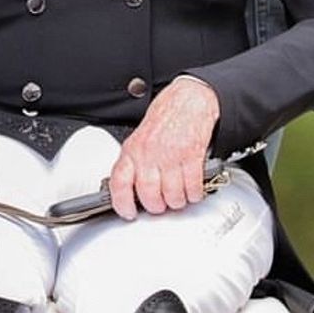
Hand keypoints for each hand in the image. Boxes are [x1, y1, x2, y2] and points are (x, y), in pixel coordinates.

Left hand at [107, 76, 219, 219]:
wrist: (189, 99)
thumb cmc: (165, 118)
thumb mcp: (139, 138)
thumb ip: (134, 162)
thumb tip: (131, 189)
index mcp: (132, 150)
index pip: (119, 183)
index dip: (122, 203)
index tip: (128, 213)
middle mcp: (149, 154)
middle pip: (149, 194)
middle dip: (156, 207)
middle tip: (160, 206)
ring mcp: (171, 155)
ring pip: (172, 195)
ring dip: (177, 202)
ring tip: (177, 198)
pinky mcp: (192, 155)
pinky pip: (192, 186)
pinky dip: (194, 194)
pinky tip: (192, 190)